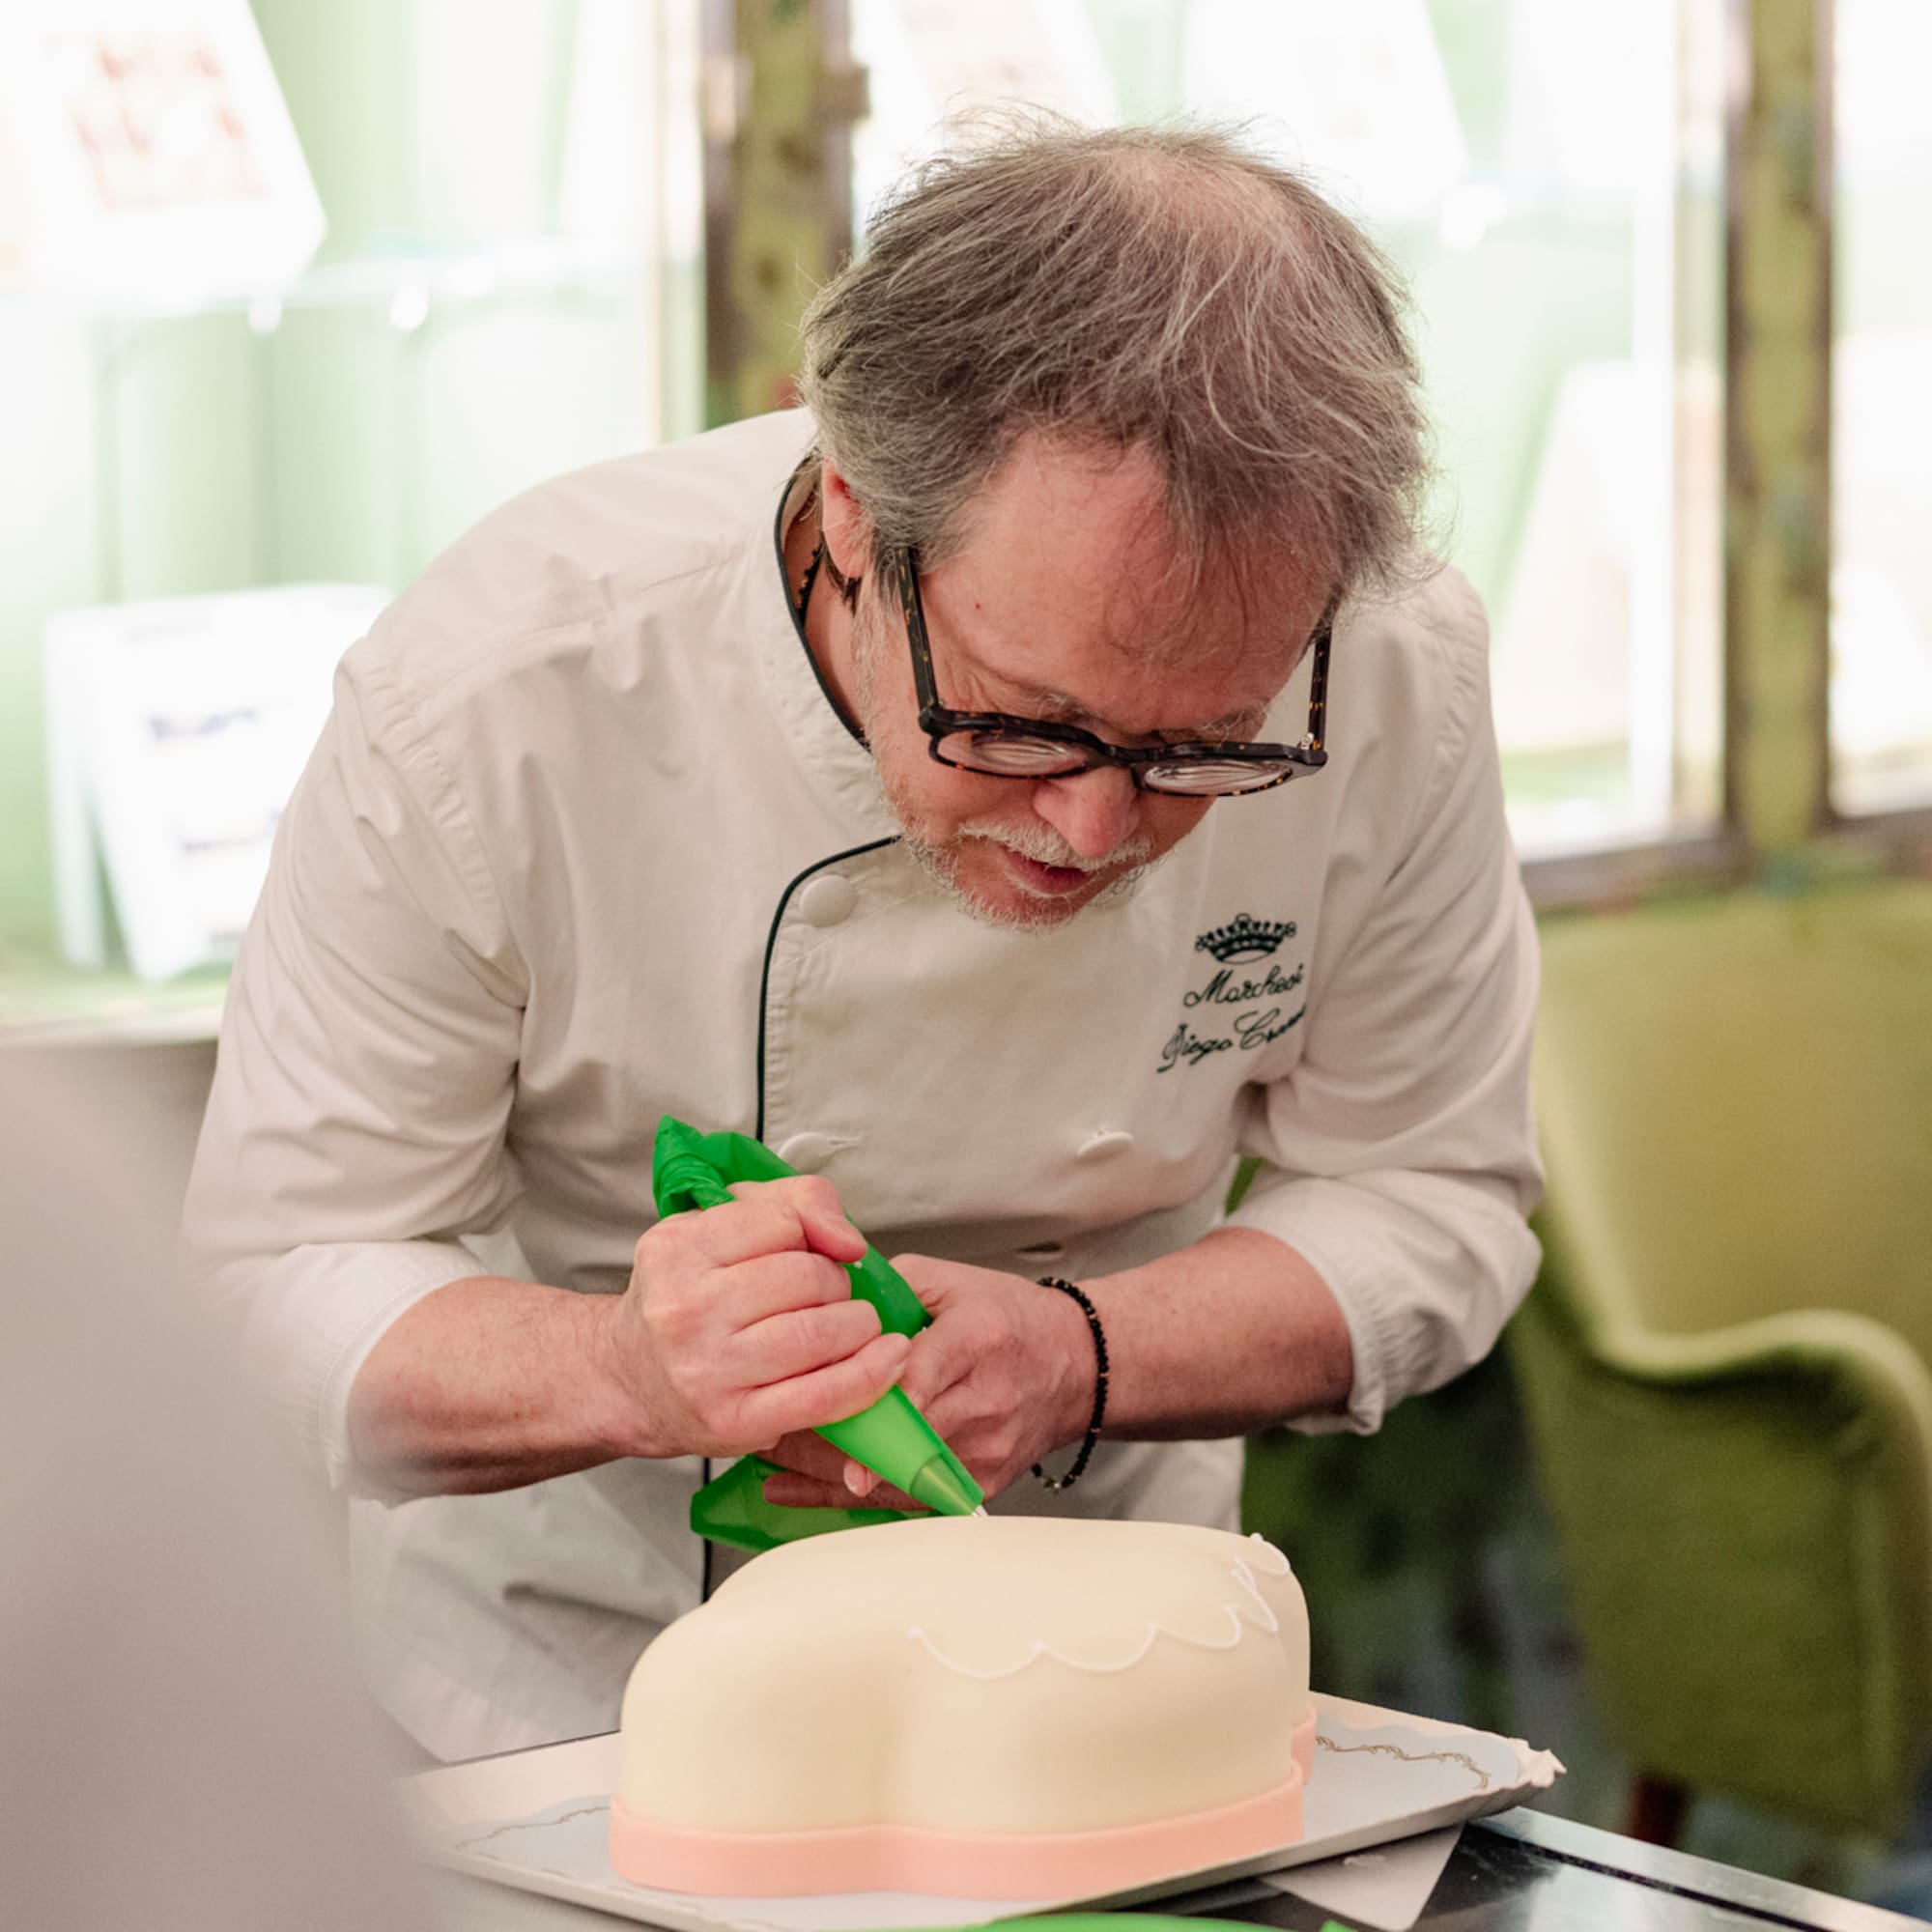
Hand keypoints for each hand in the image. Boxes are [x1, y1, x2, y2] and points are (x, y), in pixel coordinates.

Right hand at [601, 1178, 910, 1458]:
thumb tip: (848, 1240)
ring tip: (851, 1326)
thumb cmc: (684, 1299)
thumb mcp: (715, 1227)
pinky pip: (823, 1395)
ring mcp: (707, 1369)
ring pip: (820, 1332)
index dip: (813, 1233)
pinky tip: (888, 1359)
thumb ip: (792, 1203)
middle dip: (835, 1282)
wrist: (628, 1380)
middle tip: (827, 1296)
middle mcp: (685, 1308)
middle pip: (807, 1277)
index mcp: (677, 1249)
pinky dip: (869, 1375)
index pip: (783, 1219)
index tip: (812, 1251)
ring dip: (857, 1325)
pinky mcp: (734, 1421)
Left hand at [758, 1258, 1095, 1508]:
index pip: (922, 1377)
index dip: (876, 1403)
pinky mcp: (980, 1484)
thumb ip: (889, 1288)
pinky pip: (911, 1498)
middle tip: (769, 1433)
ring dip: (832, 1473)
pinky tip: (808, 1489)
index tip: (830, 1422)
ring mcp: (985, 1452)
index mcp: (977, 1341)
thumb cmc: (1011, 1320)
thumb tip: (825, 1299)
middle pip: (900, 1435)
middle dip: (831, 1440)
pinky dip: (858, 1492)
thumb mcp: (953, 1282)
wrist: (1075, 1367)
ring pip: (899, 1476)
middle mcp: (984, 1402)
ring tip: (775, 1464)